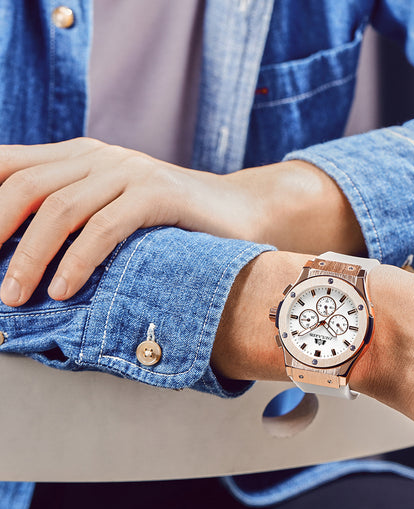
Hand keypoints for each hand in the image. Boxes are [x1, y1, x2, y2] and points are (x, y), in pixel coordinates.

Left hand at [0, 138, 363, 305]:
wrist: (239, 210)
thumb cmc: (172, 220)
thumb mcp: (113, 208)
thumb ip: (72, 212)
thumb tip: (21, 249)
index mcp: (80, 155)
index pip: (9, 166)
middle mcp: (100, 156)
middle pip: (26, 187)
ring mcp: (131, 172)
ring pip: (61, 208)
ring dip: (30, 257)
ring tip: (16, 298)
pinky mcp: (159, 194)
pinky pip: (105, 226)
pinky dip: (78, 260)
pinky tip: (65, 289)